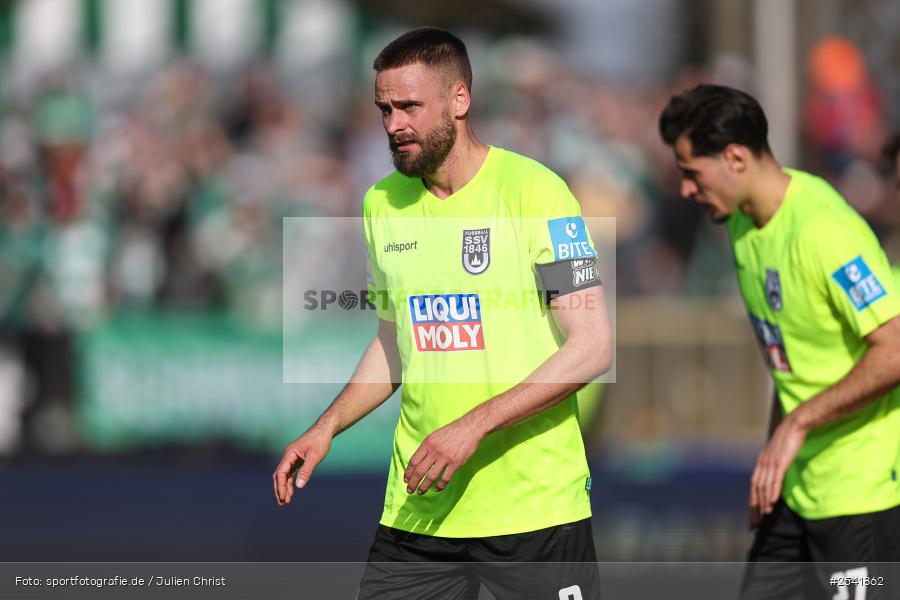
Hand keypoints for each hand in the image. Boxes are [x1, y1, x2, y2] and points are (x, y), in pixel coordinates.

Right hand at [273, 426, 332, 505]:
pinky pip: (290, 472)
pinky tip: (292, 491)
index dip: (281, 486)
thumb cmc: (320, 440)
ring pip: (284, 475)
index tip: (283, 497)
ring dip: (284, 487)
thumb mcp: (315, 456)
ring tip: (286, 501)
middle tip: (282, 503)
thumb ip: (306, 471)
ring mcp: (292, 457)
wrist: (325, 429)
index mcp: (289, 453)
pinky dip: (290, 482)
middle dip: (280, 489)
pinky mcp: (297, 459)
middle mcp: (288, 455)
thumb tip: (299, 486)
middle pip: (279, 475)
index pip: (281, 472)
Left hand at [403, 418, 484, 494]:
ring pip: (431, 477)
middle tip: (409, 490)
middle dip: (413, 482)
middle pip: (419, 470)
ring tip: (420, 492)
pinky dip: (440, 485)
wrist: (470, 428)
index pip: (413, 461)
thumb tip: (418, 462)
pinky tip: (436, 489)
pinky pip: (445, 478)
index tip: (406, 479)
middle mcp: (434, 451)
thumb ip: (427, 448)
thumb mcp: (435, 436)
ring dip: (424, 486)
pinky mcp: (456, 463)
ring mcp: (445, 458)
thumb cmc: (452, 431)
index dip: (408, 472)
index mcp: (427, 443)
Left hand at [748, 413, 807, 527]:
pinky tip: (772, 501)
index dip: (752, 500)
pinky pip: (775, 479)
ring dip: (764, 501)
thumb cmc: (789, 439)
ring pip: (764, 485)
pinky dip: (772, 491)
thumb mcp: (779, 454)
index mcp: (761, 461)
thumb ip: (775, 465)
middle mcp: (762, 462)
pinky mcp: (780, 461)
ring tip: (766, 514)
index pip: (753, 484)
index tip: (752, 514)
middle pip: (755, 488)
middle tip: (756, 521)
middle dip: (755, 505)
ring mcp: (770, 462)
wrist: (795, 425)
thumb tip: (776, 477)